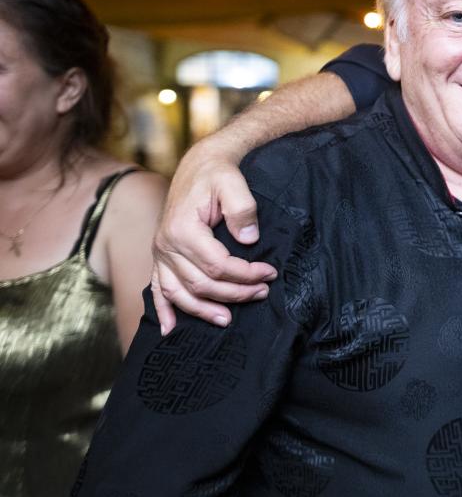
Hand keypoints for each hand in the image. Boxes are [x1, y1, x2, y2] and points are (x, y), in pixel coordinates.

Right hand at [150, 140, 275, 333]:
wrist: (199, 166)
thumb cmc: (218, 175)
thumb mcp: (233, 183)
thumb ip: (242, 208)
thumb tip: (249, 240)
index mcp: (182, 229)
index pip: (217, 265)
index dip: (245, 274)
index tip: (270, 273)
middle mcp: (166, 244)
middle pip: (200, 283)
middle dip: (233, 293)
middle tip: (261, 293)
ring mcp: (160, 253)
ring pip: (179, 293)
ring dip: (203, 310)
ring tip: (228, 320)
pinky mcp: (160, 257)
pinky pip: (157, 289)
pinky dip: (163, 310)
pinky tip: (169, 330)